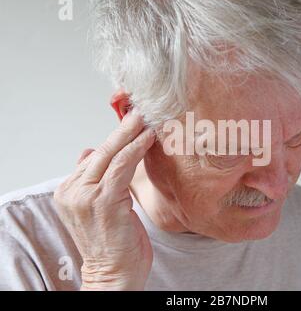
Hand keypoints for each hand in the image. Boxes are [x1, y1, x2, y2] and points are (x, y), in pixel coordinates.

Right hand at [53, 111, 154, 289]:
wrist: (114, 274)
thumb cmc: (113, 243)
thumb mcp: (100, 207)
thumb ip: (93, 180)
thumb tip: (90, 152)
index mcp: (69, 190)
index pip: (95, 157)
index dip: (114, 138)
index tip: (130, 121)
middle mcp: (72, 190)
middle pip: (101, 151)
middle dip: (122, 128)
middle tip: (139, 109)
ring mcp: (85, 195)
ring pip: (111, 155)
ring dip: (130, 133)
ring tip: (145, 118)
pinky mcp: (103, 201)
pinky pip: (122, 166)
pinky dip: (136, 149)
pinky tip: (148, 138)